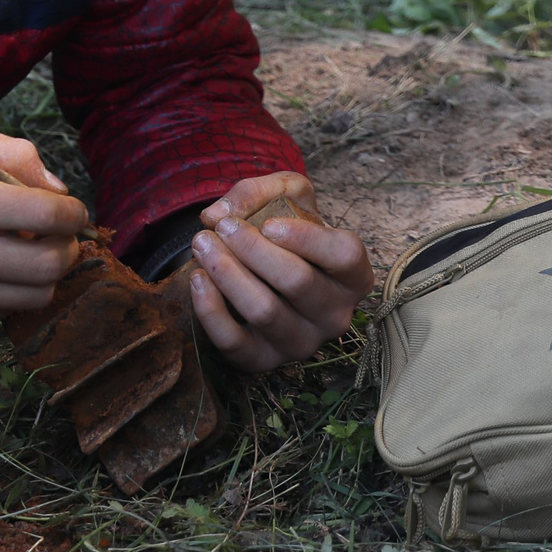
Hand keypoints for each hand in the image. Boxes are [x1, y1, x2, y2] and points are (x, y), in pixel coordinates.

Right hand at [0, 123, 85, 331]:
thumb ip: (13, 153)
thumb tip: (59, 190)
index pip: (52, 215)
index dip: (73, 212)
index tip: (69, 210)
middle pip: (54, 264)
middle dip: (68, 247)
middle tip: (58, 234)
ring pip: (39, 295)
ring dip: (45, 273)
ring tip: (28, 251)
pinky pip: (7, 311)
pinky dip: (11, 290)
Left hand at [184, 173, 372, 372]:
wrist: (269, 271)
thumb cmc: (288, 232)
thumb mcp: (288, 197)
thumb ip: (261, 191)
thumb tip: (217, 213)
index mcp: (352, 276)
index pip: (344, 256)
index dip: (306, 239)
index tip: (269, 225)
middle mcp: (334, 315)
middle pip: (296, 281)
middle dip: (252, 249)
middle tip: (223, 227)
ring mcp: (301, 343)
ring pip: (264, 310)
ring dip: (227, 273)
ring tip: (202, 244)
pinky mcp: (264, 360)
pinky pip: (235, 342)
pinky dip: (211, 310)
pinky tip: (198, 279)